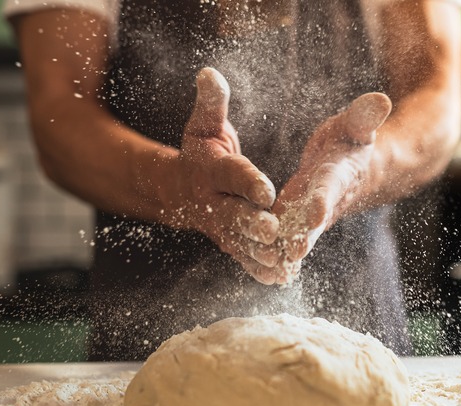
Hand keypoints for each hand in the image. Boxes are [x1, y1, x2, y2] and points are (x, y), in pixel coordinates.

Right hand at [171, 67, 280, 283]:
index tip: (266, 189)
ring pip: (239, 242)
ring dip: (259, 253)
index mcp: (211, 170)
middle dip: (252, 223)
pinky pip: (242, 257)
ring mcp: (219, 226)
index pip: (231, 175)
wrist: (178, 190)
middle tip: (273, 231)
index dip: (248, 181)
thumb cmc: (200, 151)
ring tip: (282, 261)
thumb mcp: (204, 125)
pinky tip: (279, 278)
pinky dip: (258, 269)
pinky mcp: (227, 242)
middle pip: (233, 214)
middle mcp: (213, 202)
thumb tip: (209, 72)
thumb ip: (211, 103)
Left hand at [271, 93, 391, 282]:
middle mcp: (326, 199)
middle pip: (314, 221)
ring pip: (299, 235)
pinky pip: (288, 238)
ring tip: (273, 269)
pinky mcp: (298, 220)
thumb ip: (364, 116)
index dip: (323, 199)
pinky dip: (279, 254)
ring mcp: (311, 214)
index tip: (315, 212)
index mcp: (338, 174)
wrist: (356, 168)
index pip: (330, 187)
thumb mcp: (356, 125)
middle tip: (292, 253)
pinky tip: (264, 270)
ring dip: (287, 251)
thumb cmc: (351, 140)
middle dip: (304, 236)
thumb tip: (382, 99)